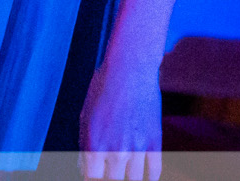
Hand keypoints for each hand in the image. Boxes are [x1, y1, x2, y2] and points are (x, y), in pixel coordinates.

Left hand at [79, 60, 161, 179]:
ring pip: (134, 180)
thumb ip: (84, 145)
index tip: (95, 173)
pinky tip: (145, 174)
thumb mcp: (85, 116)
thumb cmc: (103, 89)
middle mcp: (116, 151)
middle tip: (110, 169)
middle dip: (110, 177)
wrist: (130, 70)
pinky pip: (154, 171)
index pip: (92, 178)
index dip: (92, 177)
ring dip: (128, 177)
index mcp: (94, 145)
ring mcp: (137, 148)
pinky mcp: (155, 142)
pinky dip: (149, 177)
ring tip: (125, 170)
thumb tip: (85, 167)